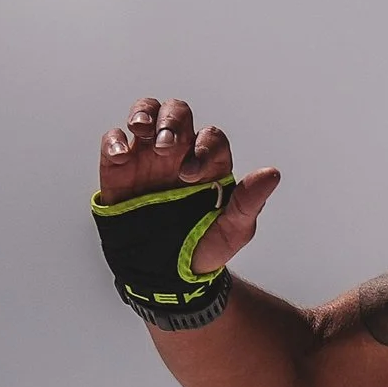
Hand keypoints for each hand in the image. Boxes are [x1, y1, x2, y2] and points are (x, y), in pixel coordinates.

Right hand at [96, 95, 279, 272]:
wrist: (166, 274)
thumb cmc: (203, 248)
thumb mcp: (232, 231)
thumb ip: (249, 201)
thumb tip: (272, 174)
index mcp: (209, 164)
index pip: (211, 138)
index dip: (204, 147)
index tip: (192, 174)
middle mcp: (180, 153)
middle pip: (179, 113)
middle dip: (173, 121)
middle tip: (167, 145)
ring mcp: (149, 156)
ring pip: (148, 112)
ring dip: (145, 114)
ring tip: (143, 132)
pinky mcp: (119, 166)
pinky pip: (115, 139)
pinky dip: (115, 139)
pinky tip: (121, 155)